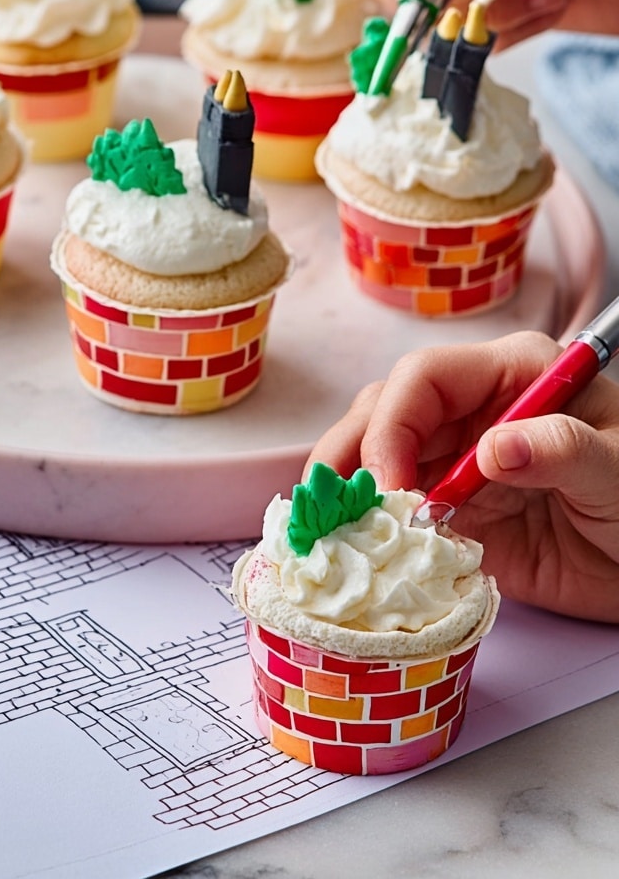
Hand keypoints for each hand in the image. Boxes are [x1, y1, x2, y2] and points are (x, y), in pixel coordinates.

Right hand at [307, 331, 618, 622]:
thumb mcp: (618, 469)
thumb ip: (565, 449)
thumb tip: (498, 447)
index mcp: (511, 375)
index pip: (424, 378)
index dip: (393, 423)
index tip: (392, 481)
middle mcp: (470, 411)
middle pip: (381, 412)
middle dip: (350, 454)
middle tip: (338, 506)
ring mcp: (453, 461)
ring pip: (373, 458)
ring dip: (346, 489)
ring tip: (328, 524)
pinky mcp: (447, 511)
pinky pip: (391, 512)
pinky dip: (364, 527)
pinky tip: (347, 542)